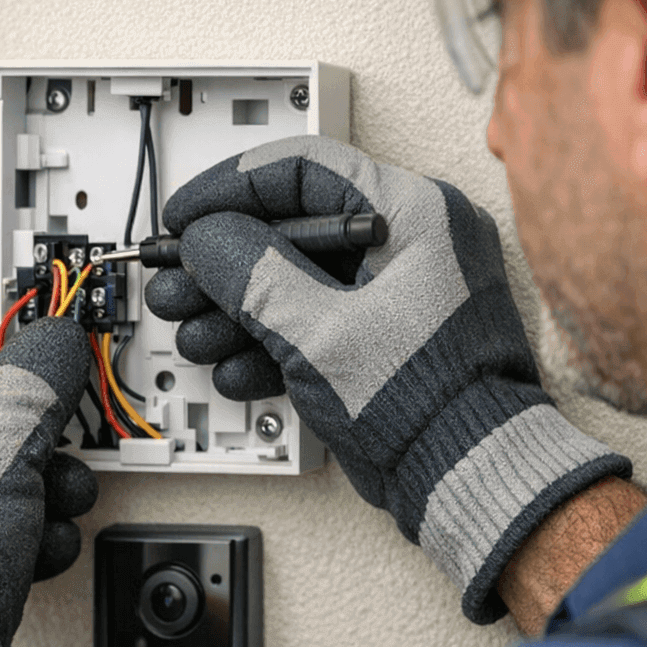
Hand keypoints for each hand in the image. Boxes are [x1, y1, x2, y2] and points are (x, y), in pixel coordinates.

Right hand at [147, 136, 629, 623]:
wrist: (469, 477)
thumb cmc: (430, 404)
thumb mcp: (318, 331)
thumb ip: (251, 275)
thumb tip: (206, 239)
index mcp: (414, 214)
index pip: (303, 169)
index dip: (228, 189)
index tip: (184, 216)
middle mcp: (411, 243)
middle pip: (292, 230)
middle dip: (223, 266)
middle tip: (177, 283)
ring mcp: (399, 293)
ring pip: (298, 281)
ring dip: (238, 311)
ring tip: (195, 334)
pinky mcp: (386, 338)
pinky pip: (317, 322)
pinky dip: (274, 343)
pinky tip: (236, 368)